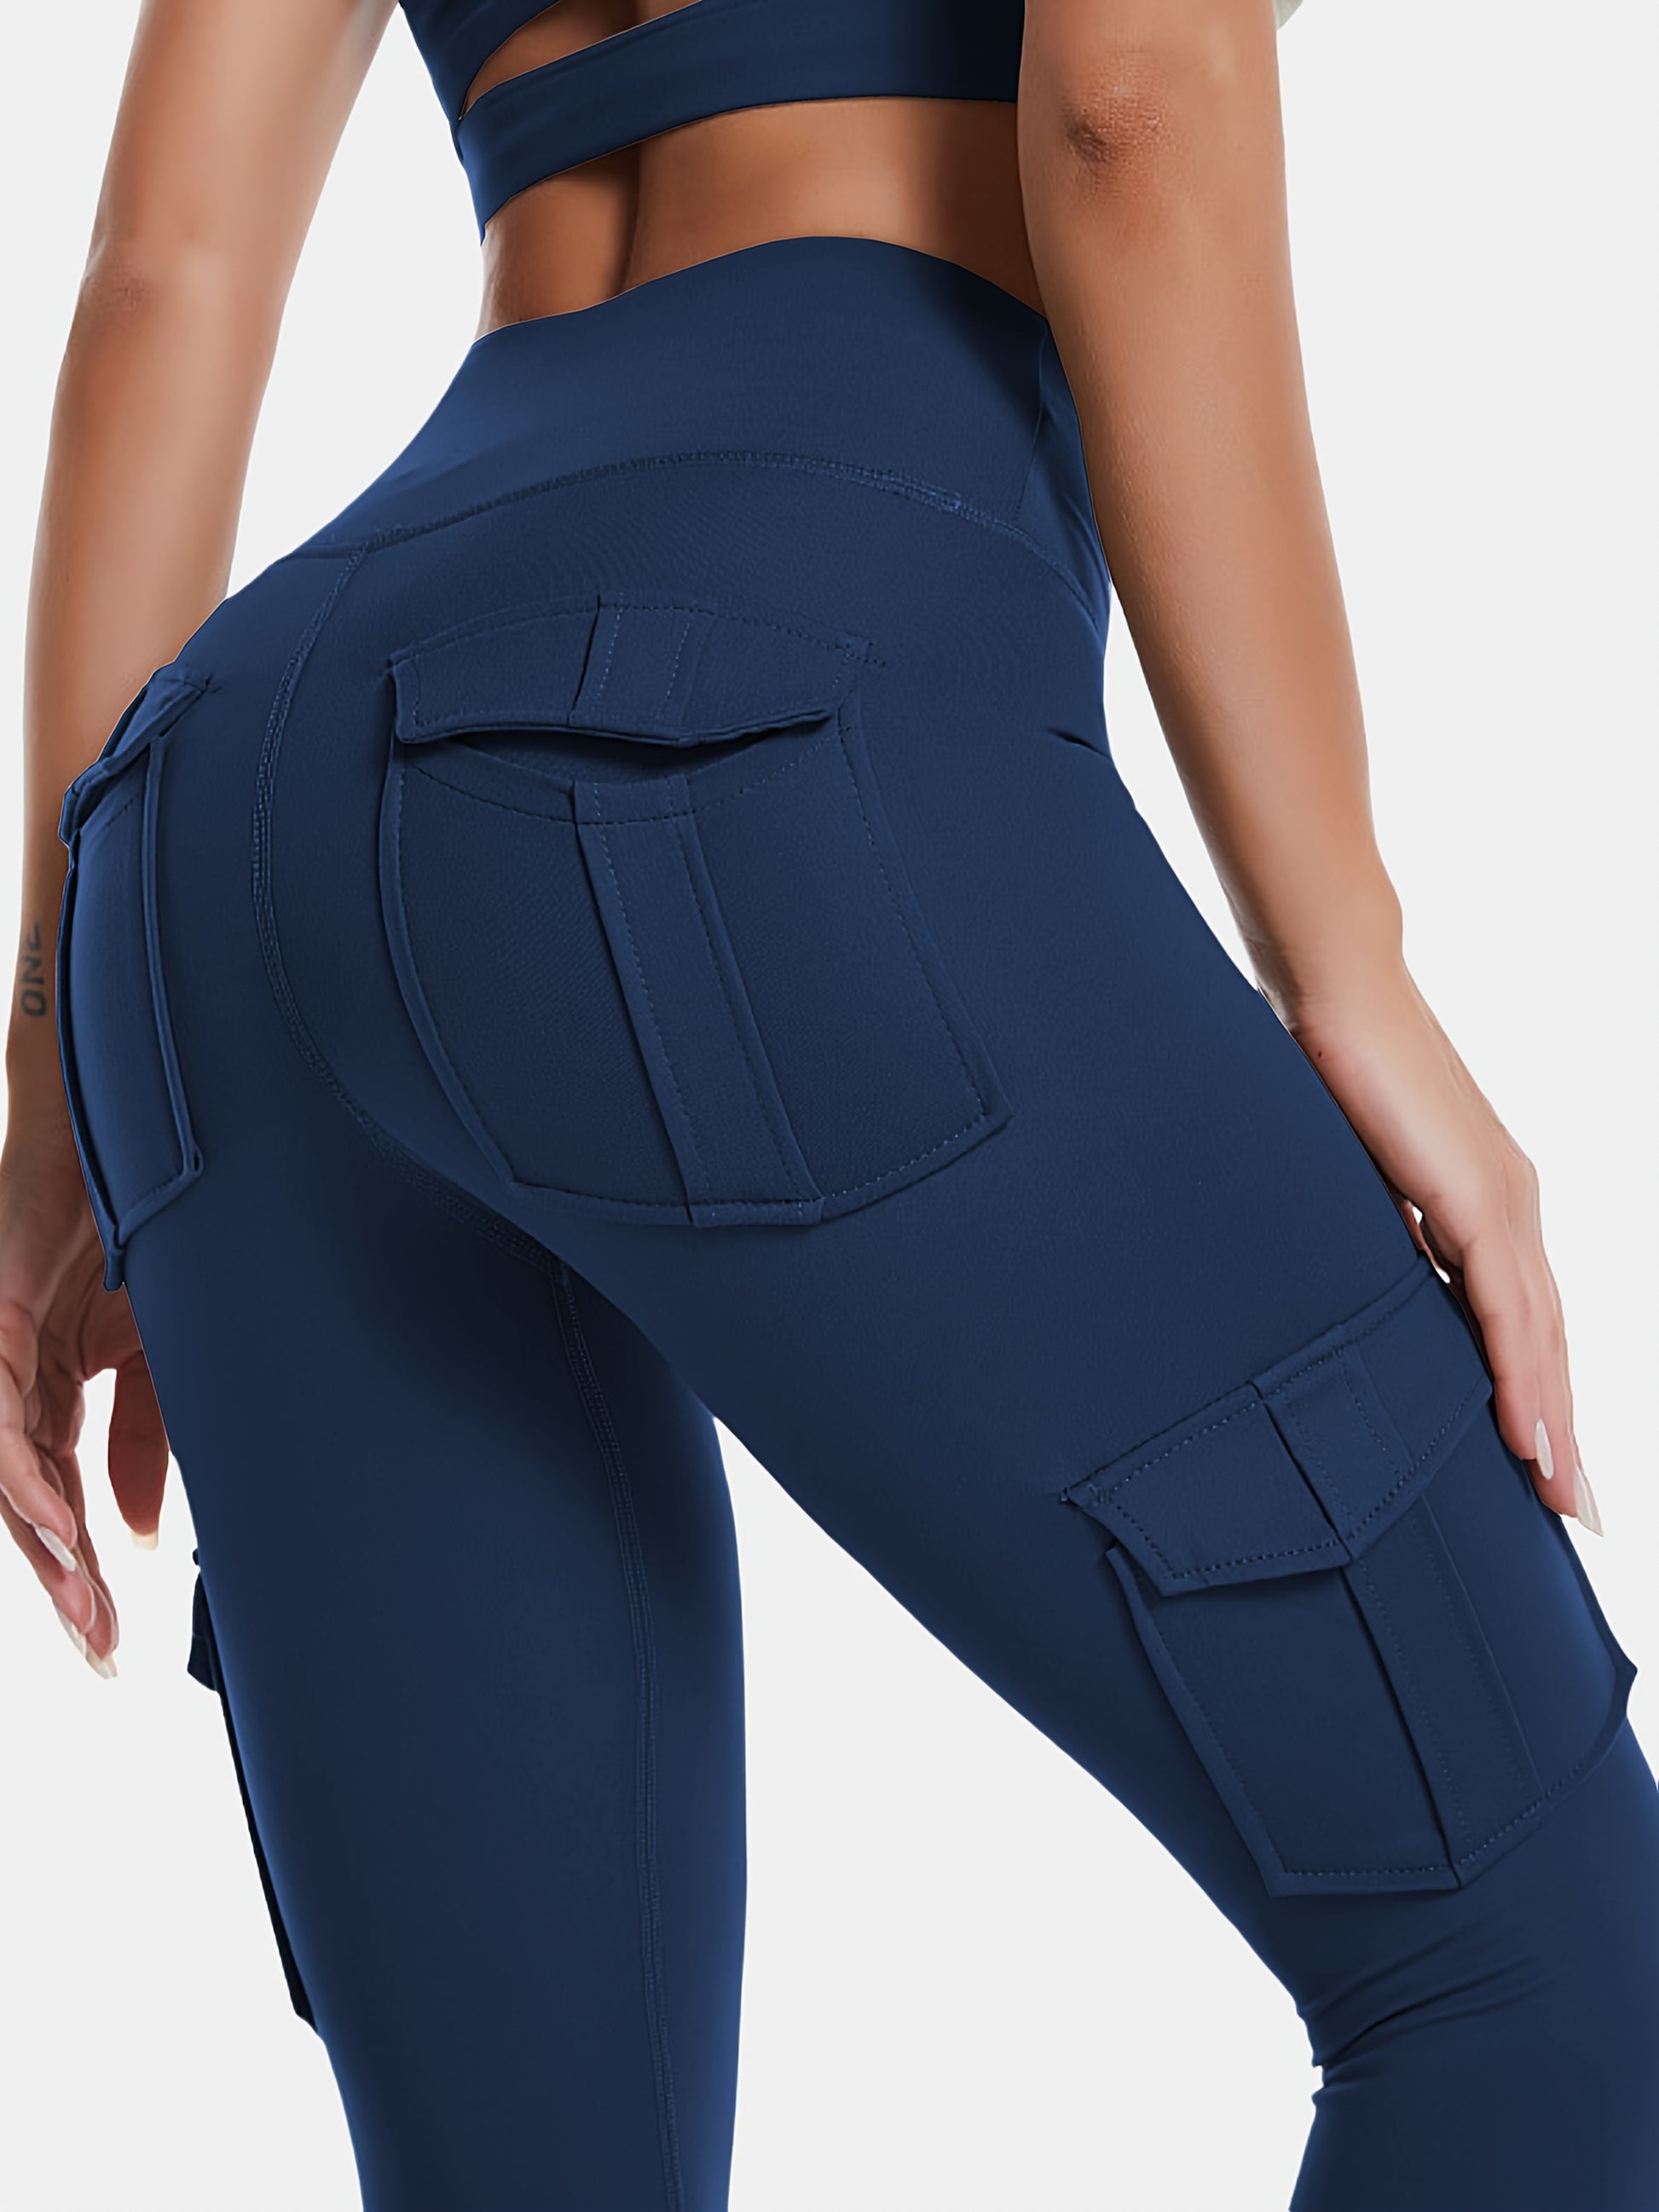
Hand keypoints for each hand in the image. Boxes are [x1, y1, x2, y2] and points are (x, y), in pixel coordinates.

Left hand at [0, 1122, 171, 1676]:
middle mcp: (19, 1380)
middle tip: (98, 1650)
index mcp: (60, 1389)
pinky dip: (26, 1474)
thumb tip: (138, 1534)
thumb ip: (150, 1440)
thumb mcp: (165, 1352)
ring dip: (42, 1542)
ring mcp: (3, 1351)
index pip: (65, 1500)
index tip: (112, 1643)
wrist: (133, 1122)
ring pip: (9, 1470)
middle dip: (64, 1584)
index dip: (84, 1574)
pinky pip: (4, 1415)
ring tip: (80, 1601)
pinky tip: (60, 1522)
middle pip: (33, 1502)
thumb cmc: (148, 1221)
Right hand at [1274, 964, 1599, 1532]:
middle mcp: (1513, 1204)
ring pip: (1542, 1336)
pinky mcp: (1475, 1198)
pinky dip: (1524, 1378)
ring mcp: (1502, 1201)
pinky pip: (1509, 1310)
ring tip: (1560, 1494)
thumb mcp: (1353, 1170)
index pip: (1523, 1313)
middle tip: (1570, 1509)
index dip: (1537, 1387)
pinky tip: (1531, 1434)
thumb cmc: (1330, 1066)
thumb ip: (1371, 1222)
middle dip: (1561, 1426)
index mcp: (1485, 1197)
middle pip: (1549, 1338)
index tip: (1541, 1457)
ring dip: (1552, 1421)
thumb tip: (1354, 1271)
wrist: (1337, 984)